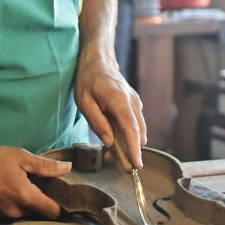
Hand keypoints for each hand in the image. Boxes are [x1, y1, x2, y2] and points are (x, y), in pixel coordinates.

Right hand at [0, 142, 70, 220]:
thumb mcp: (20, 157)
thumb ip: (45, 166)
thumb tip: (68, 168)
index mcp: (24, 197)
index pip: (52, 212)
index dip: (60, 204)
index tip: (61, 193)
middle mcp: (15, 212)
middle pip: (39, 214)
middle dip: (43, 201)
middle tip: (43, 185)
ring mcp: (2, 216)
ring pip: (25, 214)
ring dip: (28, 203)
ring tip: (25, 185)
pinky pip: (13, 213)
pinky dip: (15, 204)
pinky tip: (10, 189)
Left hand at [74, 51, 145, 167]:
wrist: (99, 59)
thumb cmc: (88, 79)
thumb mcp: (84, 102)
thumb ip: (97, 123)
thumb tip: (110, 142)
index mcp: (119, 100)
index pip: (131, 129)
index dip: (134, 149)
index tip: (137, 165)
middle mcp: (133, 102)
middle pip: (139, 133)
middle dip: (131, 151)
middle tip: (116, 163)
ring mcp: (136, 102)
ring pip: (139, 130)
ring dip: (130, 143)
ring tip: (113, 152)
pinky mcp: (135, 104)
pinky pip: (136, 124)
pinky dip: (129, 134)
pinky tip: (115, 138)